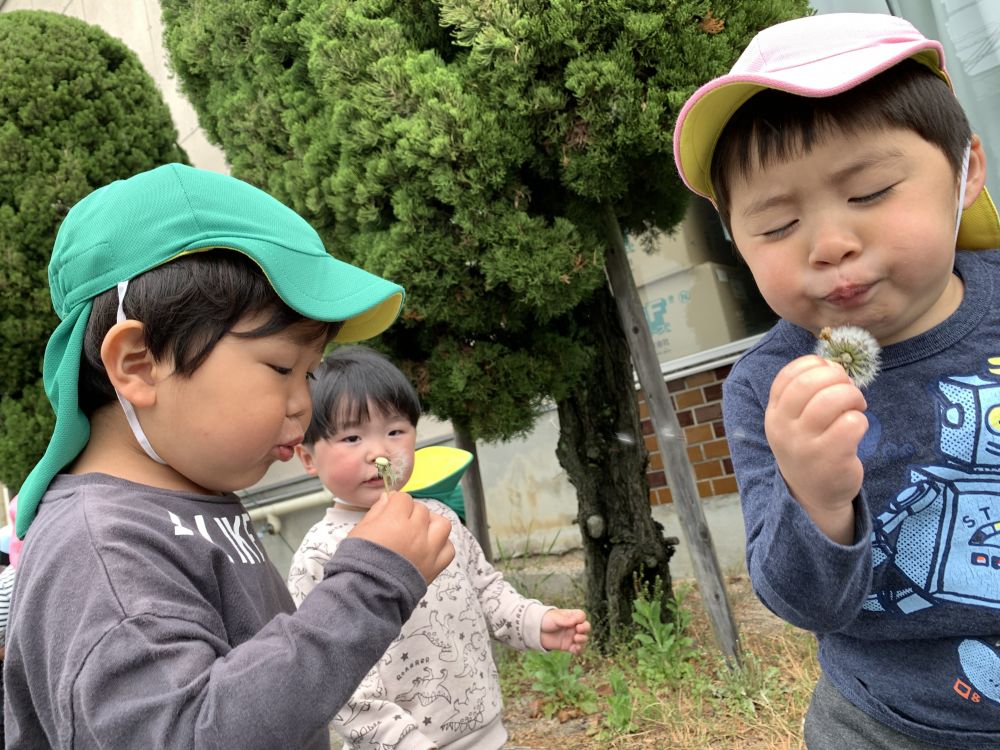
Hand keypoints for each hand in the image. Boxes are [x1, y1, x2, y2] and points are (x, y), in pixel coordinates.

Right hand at [349, 491, 454, 583]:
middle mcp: (416, 532)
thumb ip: (376, 511)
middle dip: (411, 514)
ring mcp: (429, 550)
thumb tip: (388, 498)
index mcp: (395, 520)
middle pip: (421, 510)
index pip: (403, 499)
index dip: (395, 504)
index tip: (390, 511)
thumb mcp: (360, 531)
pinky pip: (449, 549)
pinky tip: (429, 549)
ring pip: (442, 524)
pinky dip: (442, 546)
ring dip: (432, 525)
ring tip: (421, 532)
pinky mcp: (436, 567)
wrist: (366, 594)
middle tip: (400, 525)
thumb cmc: (358, 561)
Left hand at [540, 609, 590, 654]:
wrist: (535, 631)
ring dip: (583, 639)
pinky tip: (575, 649)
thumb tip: (576, 621)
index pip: (581, 616)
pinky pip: (577, 649)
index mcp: (571, 616)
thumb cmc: (545, 620)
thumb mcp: (555, 618)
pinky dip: (579, 650)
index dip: (581, 619)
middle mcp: (573, 626)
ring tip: (575, 638)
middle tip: (577, 630)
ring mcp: (571, 636)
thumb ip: (565, 620)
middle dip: (585, 628)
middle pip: (586, 627)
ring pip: (584, 638)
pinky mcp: (568, 646)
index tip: (576, 622)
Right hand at [765, 355, 868, 542]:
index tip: (829, 374)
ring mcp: (805, 444)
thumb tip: (832, 365)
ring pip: (833, 399)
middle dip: (838, 378)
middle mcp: (784, 427)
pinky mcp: (830, 459)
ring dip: (853, 397)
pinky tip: (856, 430)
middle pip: (811, 382)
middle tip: (849, 391)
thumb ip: (805, 393)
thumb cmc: (809, 448)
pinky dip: (861, 421)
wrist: (813, 494)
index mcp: (774, 413)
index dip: (815, 366)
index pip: (789, 375)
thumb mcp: (794, 421)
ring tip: (856, 407)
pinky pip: (852, 424)